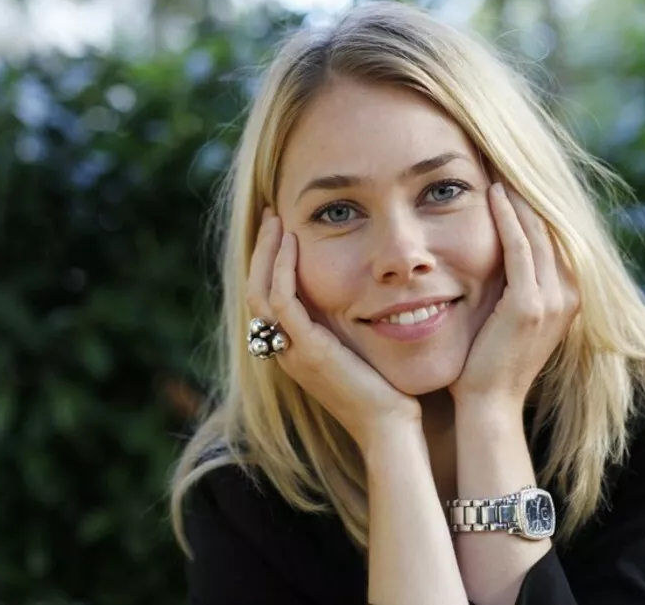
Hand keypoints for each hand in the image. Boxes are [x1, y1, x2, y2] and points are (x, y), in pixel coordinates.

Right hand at [246, 210, 422, 450]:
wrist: (391, 427)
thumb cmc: (387, 392)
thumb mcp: (361, 350)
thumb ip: (351, 325)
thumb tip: (369, 294)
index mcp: (295, 350)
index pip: (266, 300)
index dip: (268, 264)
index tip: (282, 230)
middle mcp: (286, 351)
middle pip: (254, 292)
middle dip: (262, 251)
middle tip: (272, 216)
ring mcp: (293, 352)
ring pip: (260, 293)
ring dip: (267, 253)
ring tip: (278, 220)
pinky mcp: (310, 351)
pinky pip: (283, 302)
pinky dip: (283, 269)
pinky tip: (294, 244)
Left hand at [449, 183, 579, 413]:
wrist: (488, 406)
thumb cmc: (487, 363)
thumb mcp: (506, 316)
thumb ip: (511, 283)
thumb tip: (493, 249)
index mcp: (567, 295)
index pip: (552, 234)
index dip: (532, 201)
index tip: (509, 171)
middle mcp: (568, 294)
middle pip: (550, 226)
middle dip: (526, 190)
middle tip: (502, 156)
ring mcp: (554, 300)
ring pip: (537, 231)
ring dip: (516, 196)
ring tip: (497, 163)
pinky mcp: (530, 305)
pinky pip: (519, 248)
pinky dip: (506, 218)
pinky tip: (492, 193)